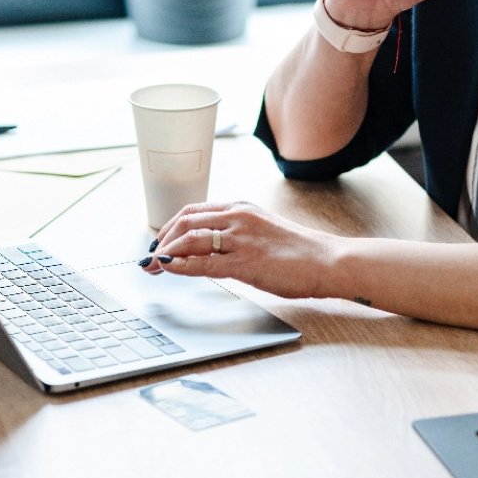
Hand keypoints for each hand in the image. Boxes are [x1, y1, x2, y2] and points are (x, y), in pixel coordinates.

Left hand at [142, 201, 341, 299]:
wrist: (327, 261)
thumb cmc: (300, 252)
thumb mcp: (263, 232)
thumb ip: (237, 235)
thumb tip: (209, 250)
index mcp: (242, 208)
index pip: (194, 211)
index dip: (170, 228)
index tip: (160, 243)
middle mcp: (238, 217)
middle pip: (186, 221)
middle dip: (162, 240)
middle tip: (150, 258)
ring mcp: (241, 238)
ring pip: (190, 238)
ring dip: (166, 253)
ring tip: (153, 267)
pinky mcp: (245, 262)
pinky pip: (203, 262)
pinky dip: (181, 265)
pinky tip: (169, 269)